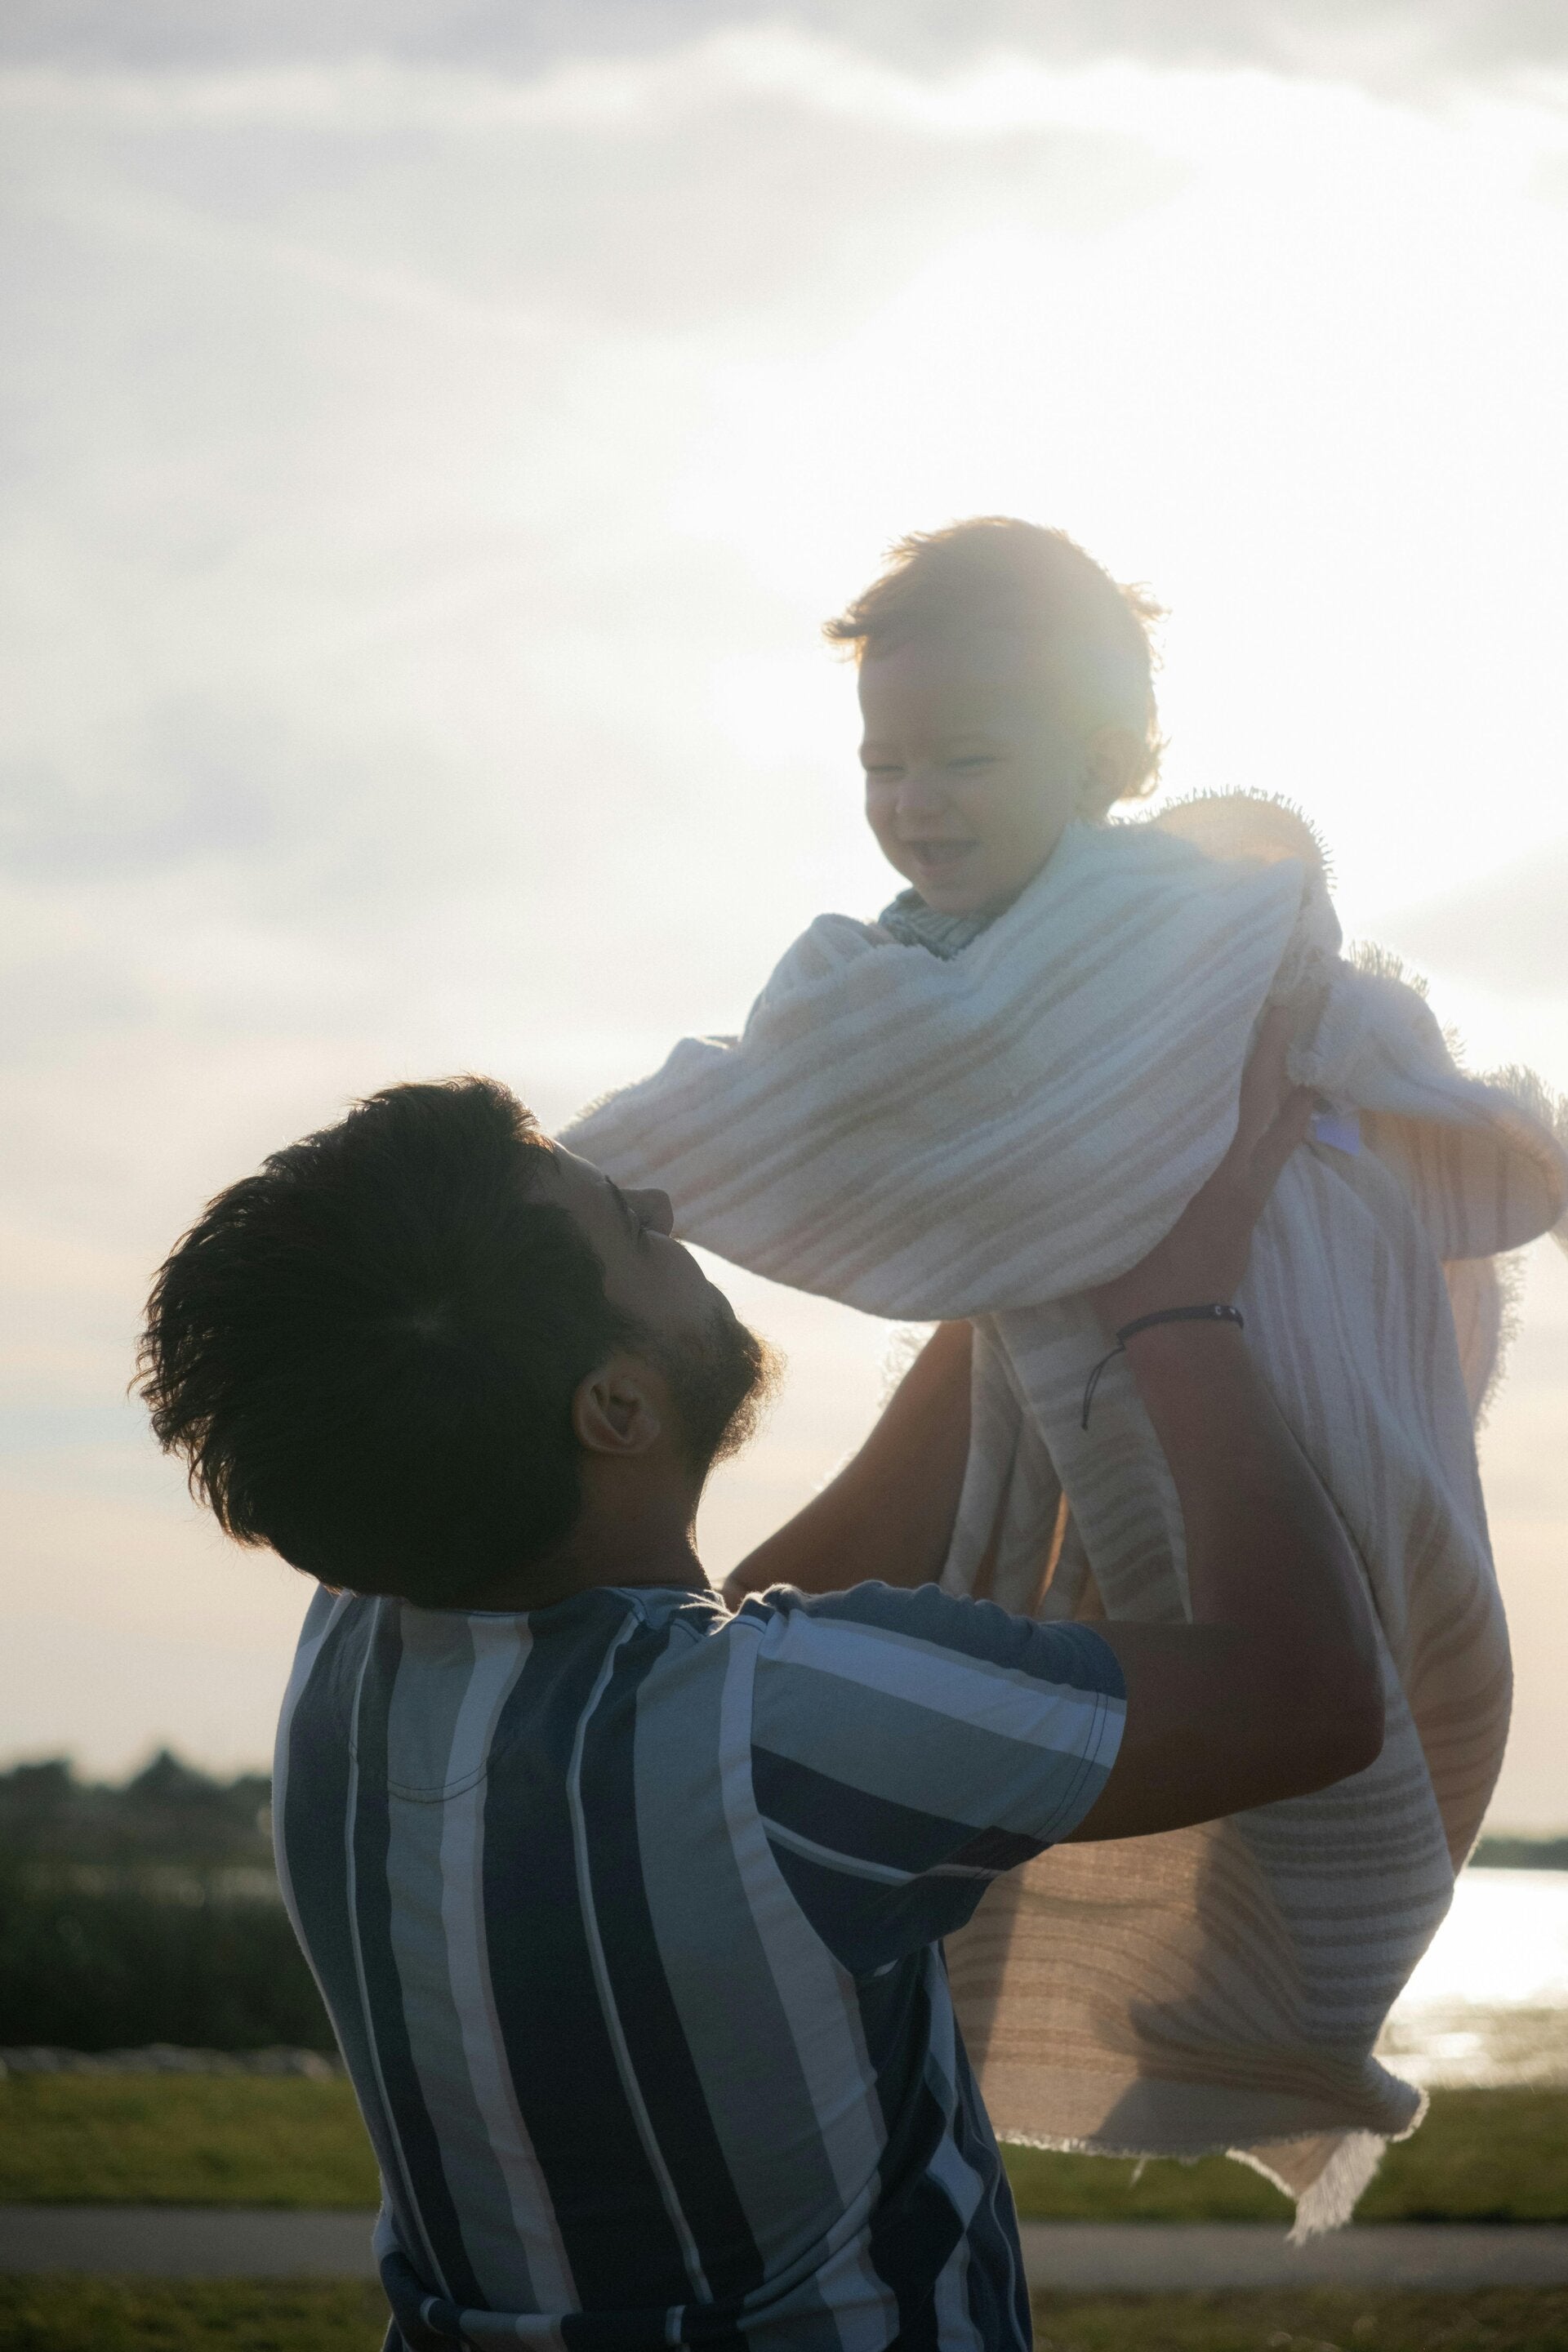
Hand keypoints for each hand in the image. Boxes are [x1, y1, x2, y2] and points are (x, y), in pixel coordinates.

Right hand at [1089, 1002, 1313, 1335]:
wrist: (1179, 1331)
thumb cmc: (1137, 1279)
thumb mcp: (1114, 1221)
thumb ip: (1109, 1175)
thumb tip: (1075, 1134)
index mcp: (1210, 1171)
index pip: (1244, 1099)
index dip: (1261, 1052)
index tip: (1270, 1005)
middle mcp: (1239, 1172)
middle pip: (1271, 1100)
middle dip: (1281, 1050)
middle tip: (1293, 1002)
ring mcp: (1251, 1188)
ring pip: (1284, 1124)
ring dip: (1295, 1083)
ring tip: (1307, 1043)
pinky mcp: (1251, 1203)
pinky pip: (1278, 1147)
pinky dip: (1290, 1117)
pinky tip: (1296, 1098)